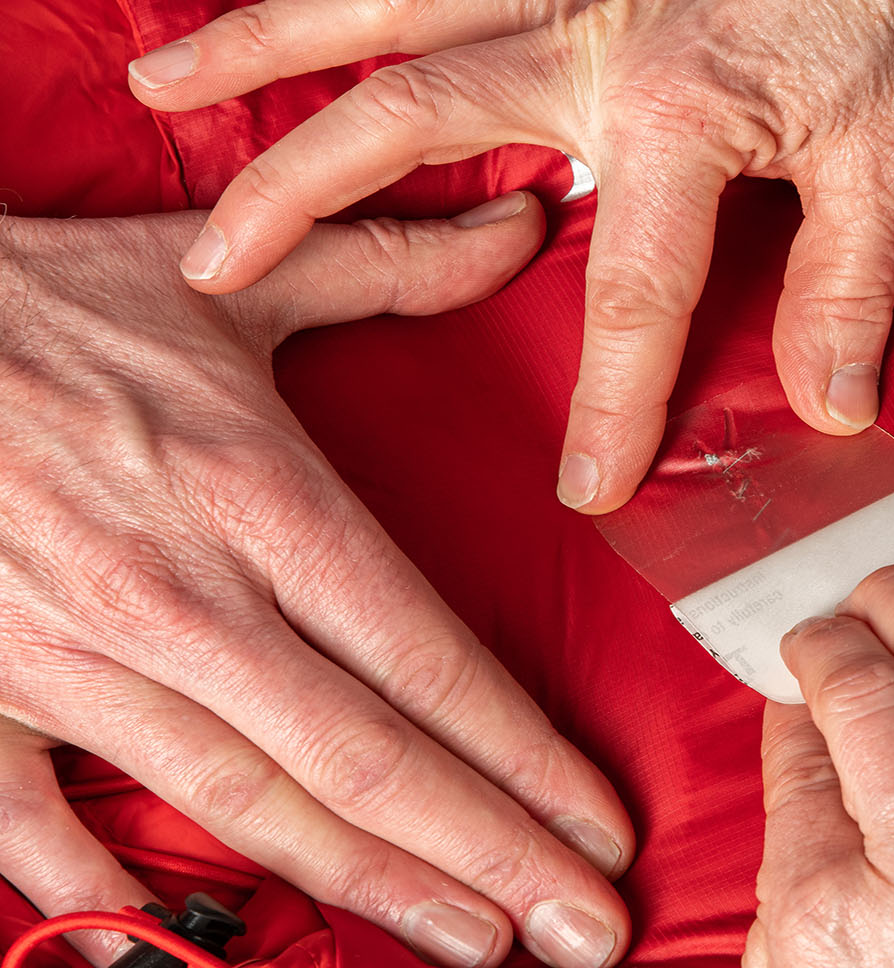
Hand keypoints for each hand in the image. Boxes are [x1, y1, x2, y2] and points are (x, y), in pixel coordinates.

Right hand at [0, 203, 634, 967]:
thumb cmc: (45, 302)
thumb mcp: (233, 278)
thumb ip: (393, 263)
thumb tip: (523, 225)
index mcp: (259, 496)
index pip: (427, 659)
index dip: (528, 754)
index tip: (602, 824)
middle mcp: (183, 593)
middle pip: (367, 757)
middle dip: (489, 853)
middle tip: (583, 932)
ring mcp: (75, 653)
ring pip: (247, 802)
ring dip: (368, 885)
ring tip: (469, 944)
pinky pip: (31, 820)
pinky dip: (98, 896)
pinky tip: (181, 954)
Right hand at [126, 0, 893, 512]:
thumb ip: (848, 279)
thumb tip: (827, 403)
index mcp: (673, 107)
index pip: (628, 289)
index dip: (611, 396)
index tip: (587, 485)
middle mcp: (592, 31)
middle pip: (412, 112)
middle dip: (300, 187)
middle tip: (207, 252)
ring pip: (392, 5)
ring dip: (274, 41)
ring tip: (170, 75)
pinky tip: (306, 6)